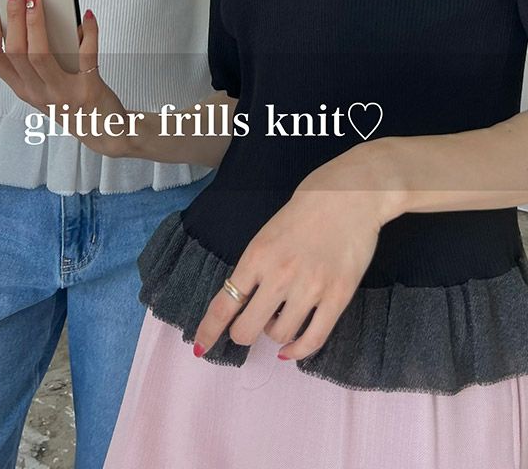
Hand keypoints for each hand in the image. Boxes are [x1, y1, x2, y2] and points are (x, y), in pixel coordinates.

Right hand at [0, 0, 129, 156]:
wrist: (105, 132)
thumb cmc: (74, 104)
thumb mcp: (47, 87)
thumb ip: (39, 59)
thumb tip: (36, 14)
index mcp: (24, 88)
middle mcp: (38, 93)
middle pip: (16, 51)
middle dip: (14, 16)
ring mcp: (63, 93)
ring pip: (40, 55)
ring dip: (36, 22)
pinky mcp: (89, 90)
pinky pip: (86, 55)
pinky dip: (88, 32)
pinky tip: (88, 17)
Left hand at [193, 141, 404, 360]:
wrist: (348, 196)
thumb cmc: (304, 212)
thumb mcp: (266, 235)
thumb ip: (253, 268)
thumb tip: (241, 304)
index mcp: (256, 257)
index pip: (224, 304)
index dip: (208, 331)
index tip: (199, 347)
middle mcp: (279, 276)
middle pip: (247, 329)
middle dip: (243, 334)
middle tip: (250, 326)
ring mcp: (310, 289)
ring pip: (279, 336)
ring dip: (275, 332)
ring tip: (282, 315)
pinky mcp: (338, 297)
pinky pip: (313, 340)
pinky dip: (298, 351)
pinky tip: (292, 349)